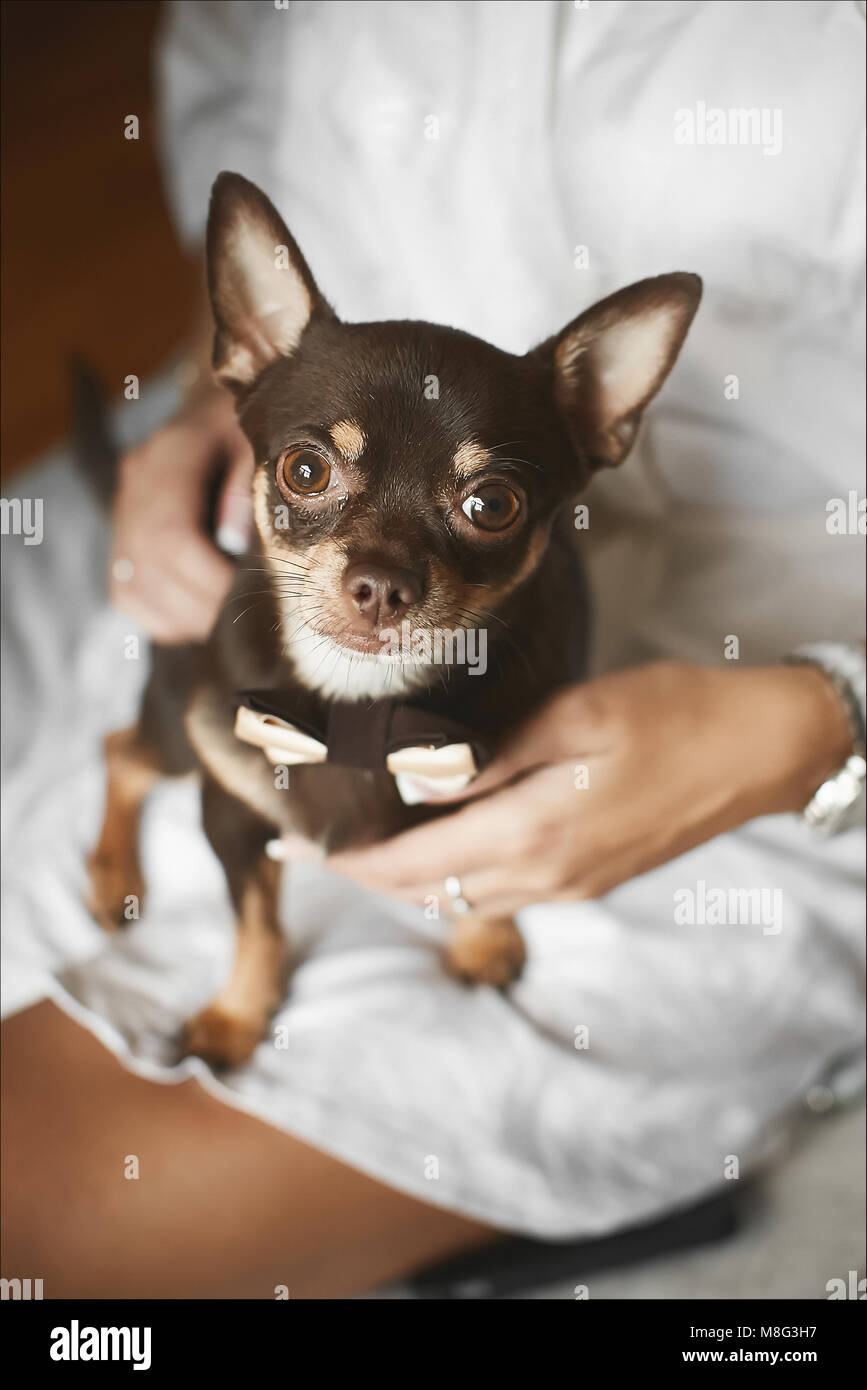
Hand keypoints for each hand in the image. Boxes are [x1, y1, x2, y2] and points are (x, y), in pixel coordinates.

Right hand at [109, 389, 253, 642]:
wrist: (222, 418)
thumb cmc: (253, 434)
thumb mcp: (265, 444)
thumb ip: (249, 487)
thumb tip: (234, 541)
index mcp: (170, 453)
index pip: (172, 534)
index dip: (210, 579)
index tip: (252, 597)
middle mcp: (135, 484)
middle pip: (150, 566)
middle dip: (202, 606)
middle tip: (246, 621)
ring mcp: (123, 512)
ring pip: (131, 587)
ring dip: (183, 618)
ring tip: (228, 624)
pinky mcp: (122, 537)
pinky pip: (127, 594)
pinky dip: (164, 618)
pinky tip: (201, 619)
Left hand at [309, 661, 852, 915]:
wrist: (757, 752)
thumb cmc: (671, 716)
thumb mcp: (573, 717)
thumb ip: (488, 757)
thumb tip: (415, 782)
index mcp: (533, 836)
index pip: (412, 867)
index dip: (347, 863)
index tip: (297, 848)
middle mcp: (545, 877)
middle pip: (429, 892)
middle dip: (366, 874)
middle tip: (314, 845)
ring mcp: (570, 885)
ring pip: (463, 896)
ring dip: (407, 878)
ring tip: (363, 843)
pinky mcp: (588, 877)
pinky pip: (500, 889)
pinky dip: (453, 873)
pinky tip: (440, 837)